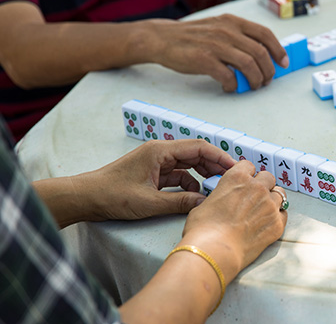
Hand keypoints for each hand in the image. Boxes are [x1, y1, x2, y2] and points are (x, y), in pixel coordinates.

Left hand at [77, 140, 235, 221]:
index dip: (220, 156)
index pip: (199, 147)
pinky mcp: (153, 174)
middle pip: (196, 154)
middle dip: (214, 165)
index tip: (235, 167)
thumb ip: (180, 202)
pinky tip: (196, 195)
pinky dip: (189, 183)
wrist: (85, 198)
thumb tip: (205, 203)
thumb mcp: (149, 203)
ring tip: (217, 188)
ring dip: (203, 175)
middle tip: (231, 179)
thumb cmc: (112, 195)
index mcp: (160, 151)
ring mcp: (157, 162)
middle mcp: (160, 152)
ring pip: (188, 165)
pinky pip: (178, 175)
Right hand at [146, 14, 288, 91]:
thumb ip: (239, 36)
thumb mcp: (219, 27)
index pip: (265, 34)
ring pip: (249, 64)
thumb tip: (263, 54)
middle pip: (260, 52)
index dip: (278, 50)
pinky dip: (234, 85)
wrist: (162, 38)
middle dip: (269, 70)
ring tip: (253, 86)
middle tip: (267, 80)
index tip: (283, 63)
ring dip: (255, 79)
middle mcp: (227, 30)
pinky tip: (230, 87)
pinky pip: (228, 76)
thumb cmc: (193, 36)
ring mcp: (215, 44)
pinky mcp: (203, 59)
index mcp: (233, 22)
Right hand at [180, 161, 287, 279]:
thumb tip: (221, 201)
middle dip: (262, 184)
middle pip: (268, 177)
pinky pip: (283, 214)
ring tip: (262, 210)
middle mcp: (257, 187)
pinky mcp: (277, 223)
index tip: (245, 180)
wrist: (215, 250)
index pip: (249, 166)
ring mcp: (270, 205)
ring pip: (279, 194)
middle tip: (255, 195)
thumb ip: (220, 196)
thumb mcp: (205, 203)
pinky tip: (267, 223)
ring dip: (272, 199)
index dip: (246, 174)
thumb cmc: (204, 229)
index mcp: (237, 178)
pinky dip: (277, 216)